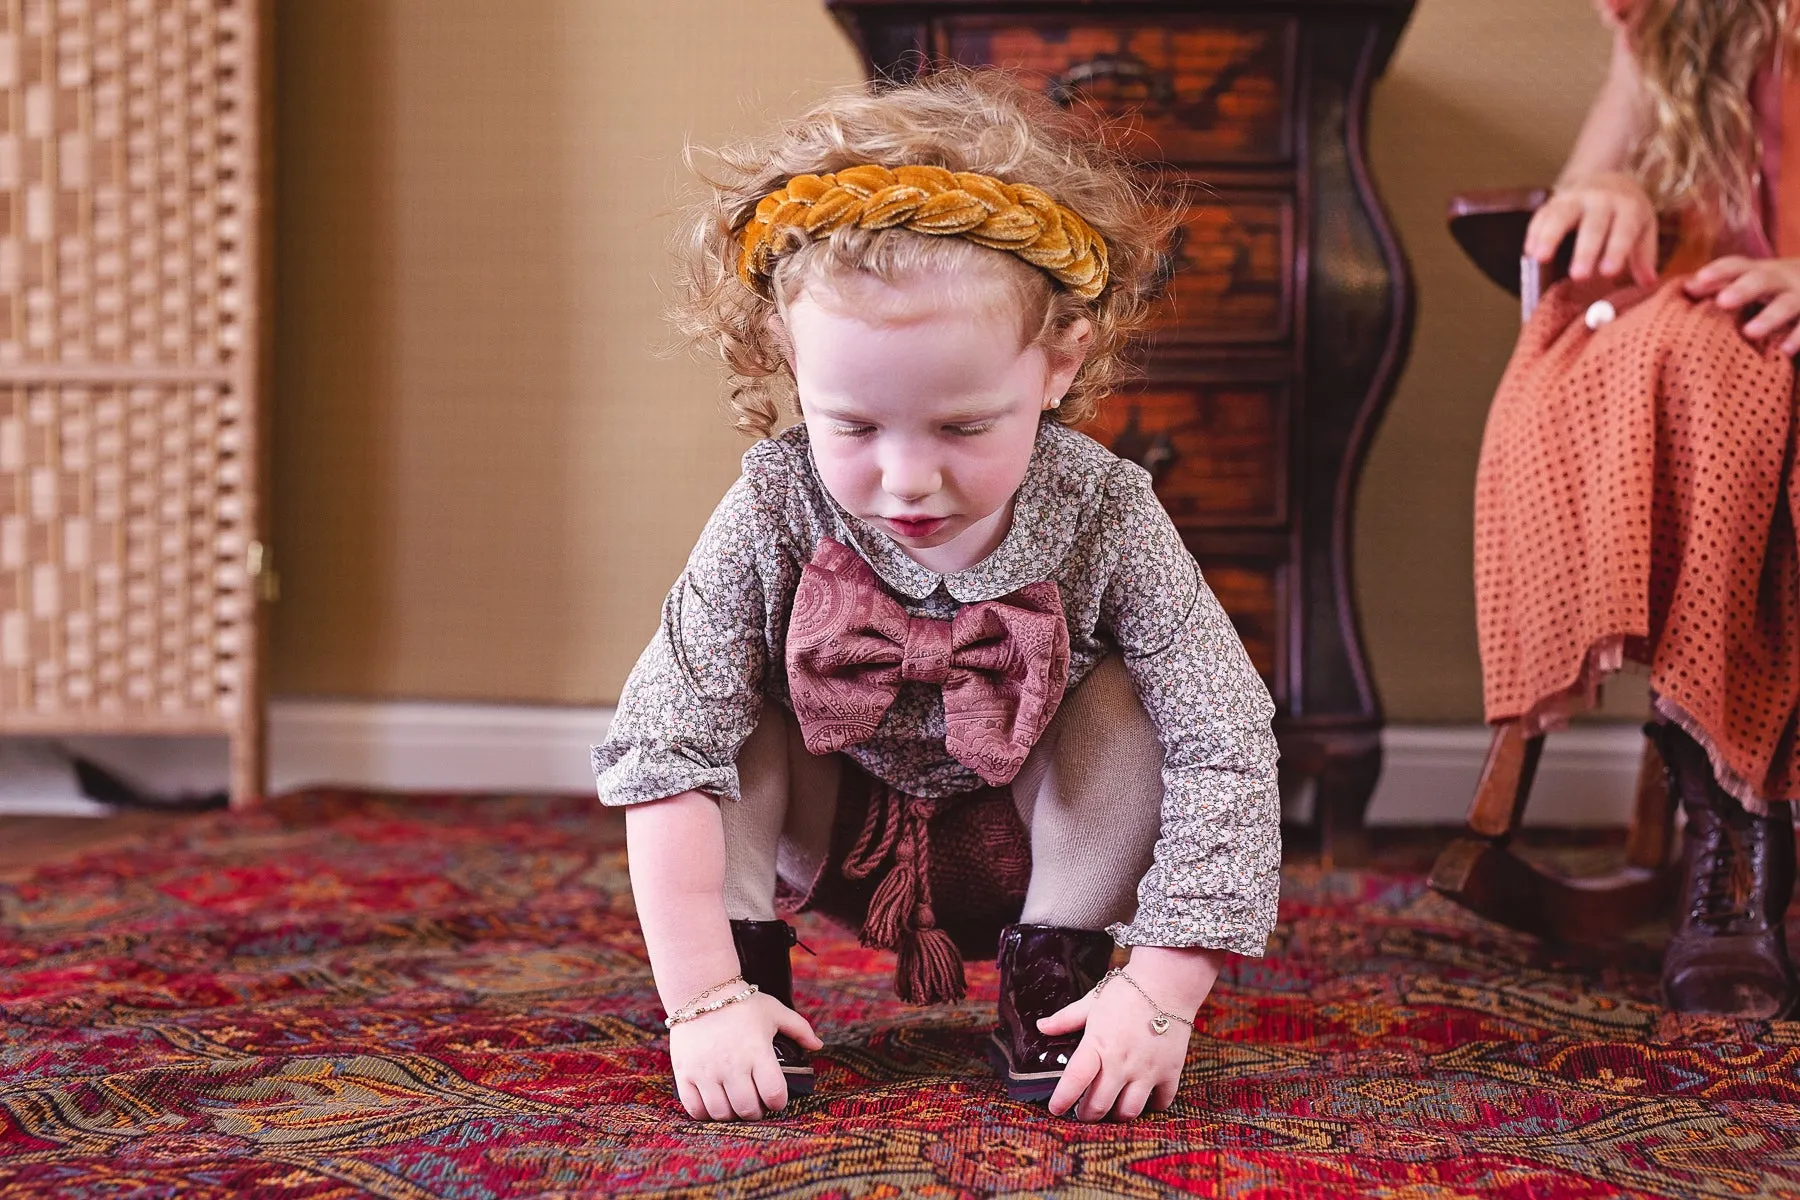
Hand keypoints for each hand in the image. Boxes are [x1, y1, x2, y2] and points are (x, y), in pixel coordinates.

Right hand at [668, 991, 822, 1120]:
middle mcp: (732, 1065)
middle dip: (756, 1112)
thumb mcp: (774, 1011)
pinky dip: (705, 1113)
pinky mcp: (685, 1073)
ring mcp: (706, 1071)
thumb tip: (818, 1045)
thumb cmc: (740, 1003)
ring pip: (721, 1113)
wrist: (700, 991)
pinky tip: (712, 1103)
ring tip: (734, 1103)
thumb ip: (799, 1028)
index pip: (774, 1094)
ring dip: (731, 1114)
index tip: (776, 1098)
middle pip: (748, 1109)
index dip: (779, 1102)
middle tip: (755, 1104)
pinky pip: (695, 1108)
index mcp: (757, 1052)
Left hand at [1037, 947, 1222, 1122]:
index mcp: (1097, 1044)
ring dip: (1117, 1115)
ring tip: (1111, 1108)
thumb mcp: (1092, 1002)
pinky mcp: (1170, 1072)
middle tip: (1084, 1112)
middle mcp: (1121, 1063)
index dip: (1062, 1100)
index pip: (1074, 1081)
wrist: (1168, 982)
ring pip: (1129, 1112)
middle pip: (1099, 1106)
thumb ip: (1066, 1019)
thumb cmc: (1127, 990)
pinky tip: (1143, 1098)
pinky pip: (1160, 1103)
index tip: (1055, 1108)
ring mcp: (1147, 1070)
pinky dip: (1151, 1106)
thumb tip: (1041, 1026)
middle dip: (1087, 1115)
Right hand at [1524, 171, 1657, 285]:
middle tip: (1579, 277)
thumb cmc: (1627, 215)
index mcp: (1629, 207)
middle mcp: (1602, 199)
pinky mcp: (1555, 200)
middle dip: (1585, 251)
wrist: (1609, 181)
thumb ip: (1644, 256)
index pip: (1624, 230)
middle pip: (1593, 225)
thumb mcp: (1644, 229)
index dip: (1616, 251)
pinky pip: (1542, 214)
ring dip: (1550, 236)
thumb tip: (1649, 283)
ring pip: (1561, 215)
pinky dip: (1535, 232)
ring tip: (1540, 259)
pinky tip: (1529, 251)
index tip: (1609, 273)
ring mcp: (1576, 197)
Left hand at [1683, 256, 1799, 353]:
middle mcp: (1781, 280)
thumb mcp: (1752, 281)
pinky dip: (1798, 336)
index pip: (1737, 266)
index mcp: (1759, 272)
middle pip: (1762, 280)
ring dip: (1769, 317)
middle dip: (1743, 289)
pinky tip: (1785, 350)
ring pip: (1787, 304)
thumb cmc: (1774, 288)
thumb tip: (1687, 287)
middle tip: (1723, 301)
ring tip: (1750, 332)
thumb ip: (1722, 284)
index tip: (1699, 280)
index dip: (1719, 271)